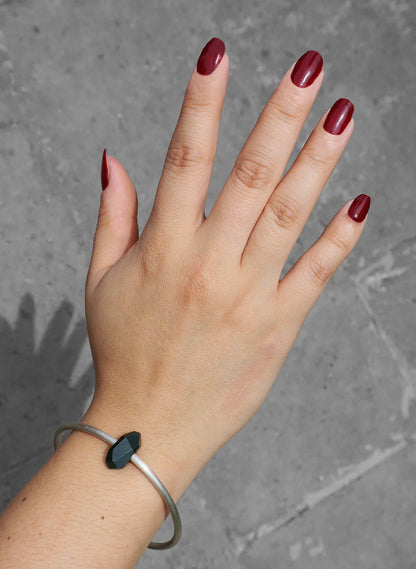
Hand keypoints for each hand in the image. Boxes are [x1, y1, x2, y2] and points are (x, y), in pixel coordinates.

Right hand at [83, 41, 369, 477]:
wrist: (150, 426)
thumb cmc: (124, 350)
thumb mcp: (101, 281)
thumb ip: (113, 216)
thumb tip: (112, 158)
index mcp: (164, 248)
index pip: (186, 158)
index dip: (202, 103)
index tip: (217, 57)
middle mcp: (209, 264)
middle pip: (252, 176)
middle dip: (281, 116)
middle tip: (310, 70)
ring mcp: (248, 296)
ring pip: (290, 216)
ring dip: (319, 162)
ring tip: (343, 116)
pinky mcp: (277, 326)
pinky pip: (315, 274)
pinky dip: (339, 239)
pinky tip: (358, 204)